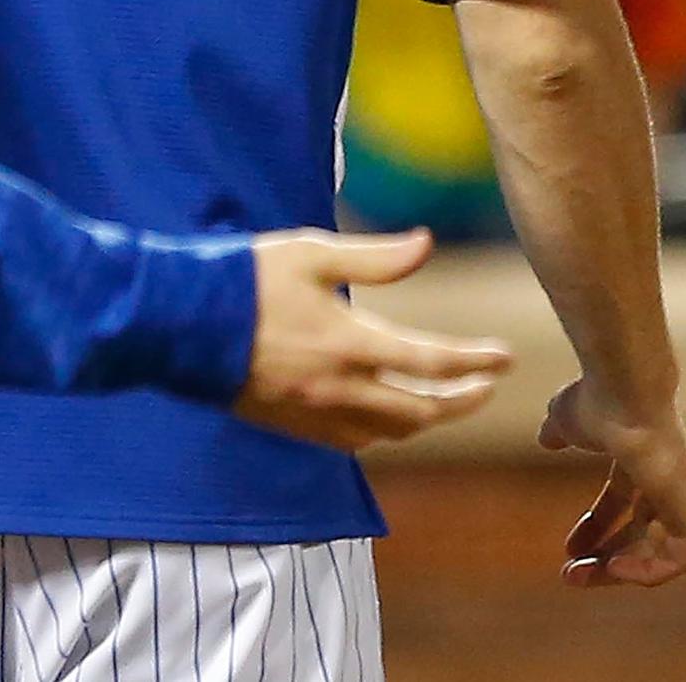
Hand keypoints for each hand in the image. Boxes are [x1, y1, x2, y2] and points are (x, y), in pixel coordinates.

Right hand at [230, 230, 513, 451]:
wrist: (179, 325)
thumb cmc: (246, 279)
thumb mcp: (312, 252)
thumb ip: (375, 257)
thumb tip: (427, 244)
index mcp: (348, 343)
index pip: (430, 363)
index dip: (475, 362)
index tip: (506, 358)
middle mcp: (338, 388)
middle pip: (420, 412)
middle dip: (461, 401)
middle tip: (486, 386)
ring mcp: (315, 413)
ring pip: (389, 433)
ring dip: (424, 419)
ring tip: (443, 399)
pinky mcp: (293, 425)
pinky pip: (352, 442)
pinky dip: (381, 431)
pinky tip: (386, 415)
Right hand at [538, 377, 685, 588]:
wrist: (625, 389)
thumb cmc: (597, 400)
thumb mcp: (567, 419)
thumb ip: (560, 432)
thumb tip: (546, 438)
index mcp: (643, 457)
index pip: (624, 502)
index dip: (596, 527)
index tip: (568, 548)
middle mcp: (670, 480)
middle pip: (643, 532)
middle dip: (606, 556)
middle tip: (570, 573)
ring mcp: (684, 496)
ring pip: (661, 551)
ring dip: (622, 570)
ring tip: (584, 575)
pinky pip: (680, 559)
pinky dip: (649, 570)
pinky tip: (613, 568)